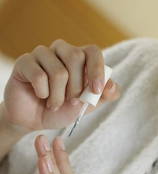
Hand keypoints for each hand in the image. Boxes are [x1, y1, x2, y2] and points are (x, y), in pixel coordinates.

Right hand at [3, 39, 121, 133]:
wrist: (36, 120)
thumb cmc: (64, 109)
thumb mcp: (88, 106)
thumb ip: (104, 96)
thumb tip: (112, 85)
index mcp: (80, 58)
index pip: (93, 51)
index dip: (97, 70)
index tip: (96, 90)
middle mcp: (62, 50)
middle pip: (76, 57)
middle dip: (77, 87)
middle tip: (73, 101)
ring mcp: (42, 54)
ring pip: (58, 71)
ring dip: (59, 96)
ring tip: (55, 104)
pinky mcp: (24, 62)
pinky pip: (39, 76)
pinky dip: (44, 93)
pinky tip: (41, 96)